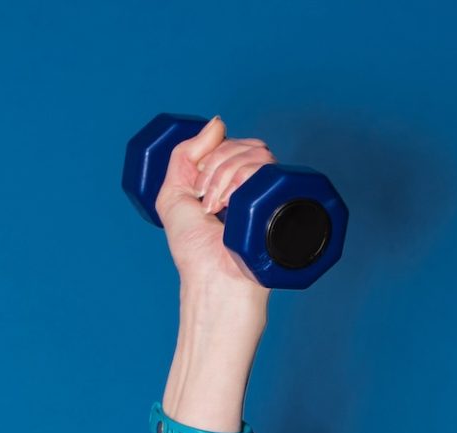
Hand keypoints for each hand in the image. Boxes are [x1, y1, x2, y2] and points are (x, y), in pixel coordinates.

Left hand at [156, 117, 276, 319]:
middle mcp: (255, 184)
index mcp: (232, 181)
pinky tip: (232, 211)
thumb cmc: (195, 254)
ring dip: (225, 180)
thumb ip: (183, 155)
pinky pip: (266, 168)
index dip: (209, 157)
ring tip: (218, 212)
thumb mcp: (173, 197)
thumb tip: (216, 123)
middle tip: (206, 204)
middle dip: (215, 168)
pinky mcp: (284, 201)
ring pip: (257, 153)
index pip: (231, 144)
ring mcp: (272, 192)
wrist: (215, 284)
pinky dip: (240, 184)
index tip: (198, 189)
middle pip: (244, 144)